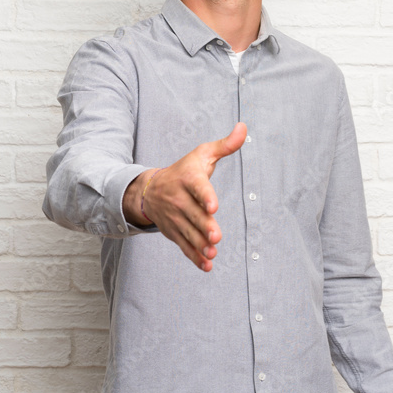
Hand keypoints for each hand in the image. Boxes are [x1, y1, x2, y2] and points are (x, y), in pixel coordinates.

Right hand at [123, 122, 246, 271]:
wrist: (149, 189)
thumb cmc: (183, 170)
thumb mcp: (202, 154)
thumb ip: (225, 145)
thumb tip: (244, 127)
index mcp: (188, 179)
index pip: (197, 187)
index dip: (205, 196)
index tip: (213, 206)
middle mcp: (179, 199)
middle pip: (193, 214)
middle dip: (204, 226)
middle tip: (216, 236)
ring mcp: (175, 217)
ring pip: (188, 232)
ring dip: (200, 245)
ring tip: (212, 252)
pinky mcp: (174, 232)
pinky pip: (183, 246)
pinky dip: (194, 257)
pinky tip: (207, 265)